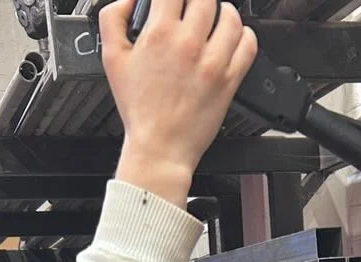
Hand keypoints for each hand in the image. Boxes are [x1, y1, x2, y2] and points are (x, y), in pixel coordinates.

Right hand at [100, 0, 257, 205]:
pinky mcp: (229, 81)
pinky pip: (248, 45)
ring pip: (230, 17)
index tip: (170, 0)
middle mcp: (189, 44)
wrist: (160, 148)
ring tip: (216, 15)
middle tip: (193, 7)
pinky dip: (245, 34)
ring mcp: (213, 63)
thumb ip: (113, 18)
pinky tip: (234, 36)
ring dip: (224, 10)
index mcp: (160, 34)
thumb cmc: (140, 110)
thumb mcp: (112, 59)